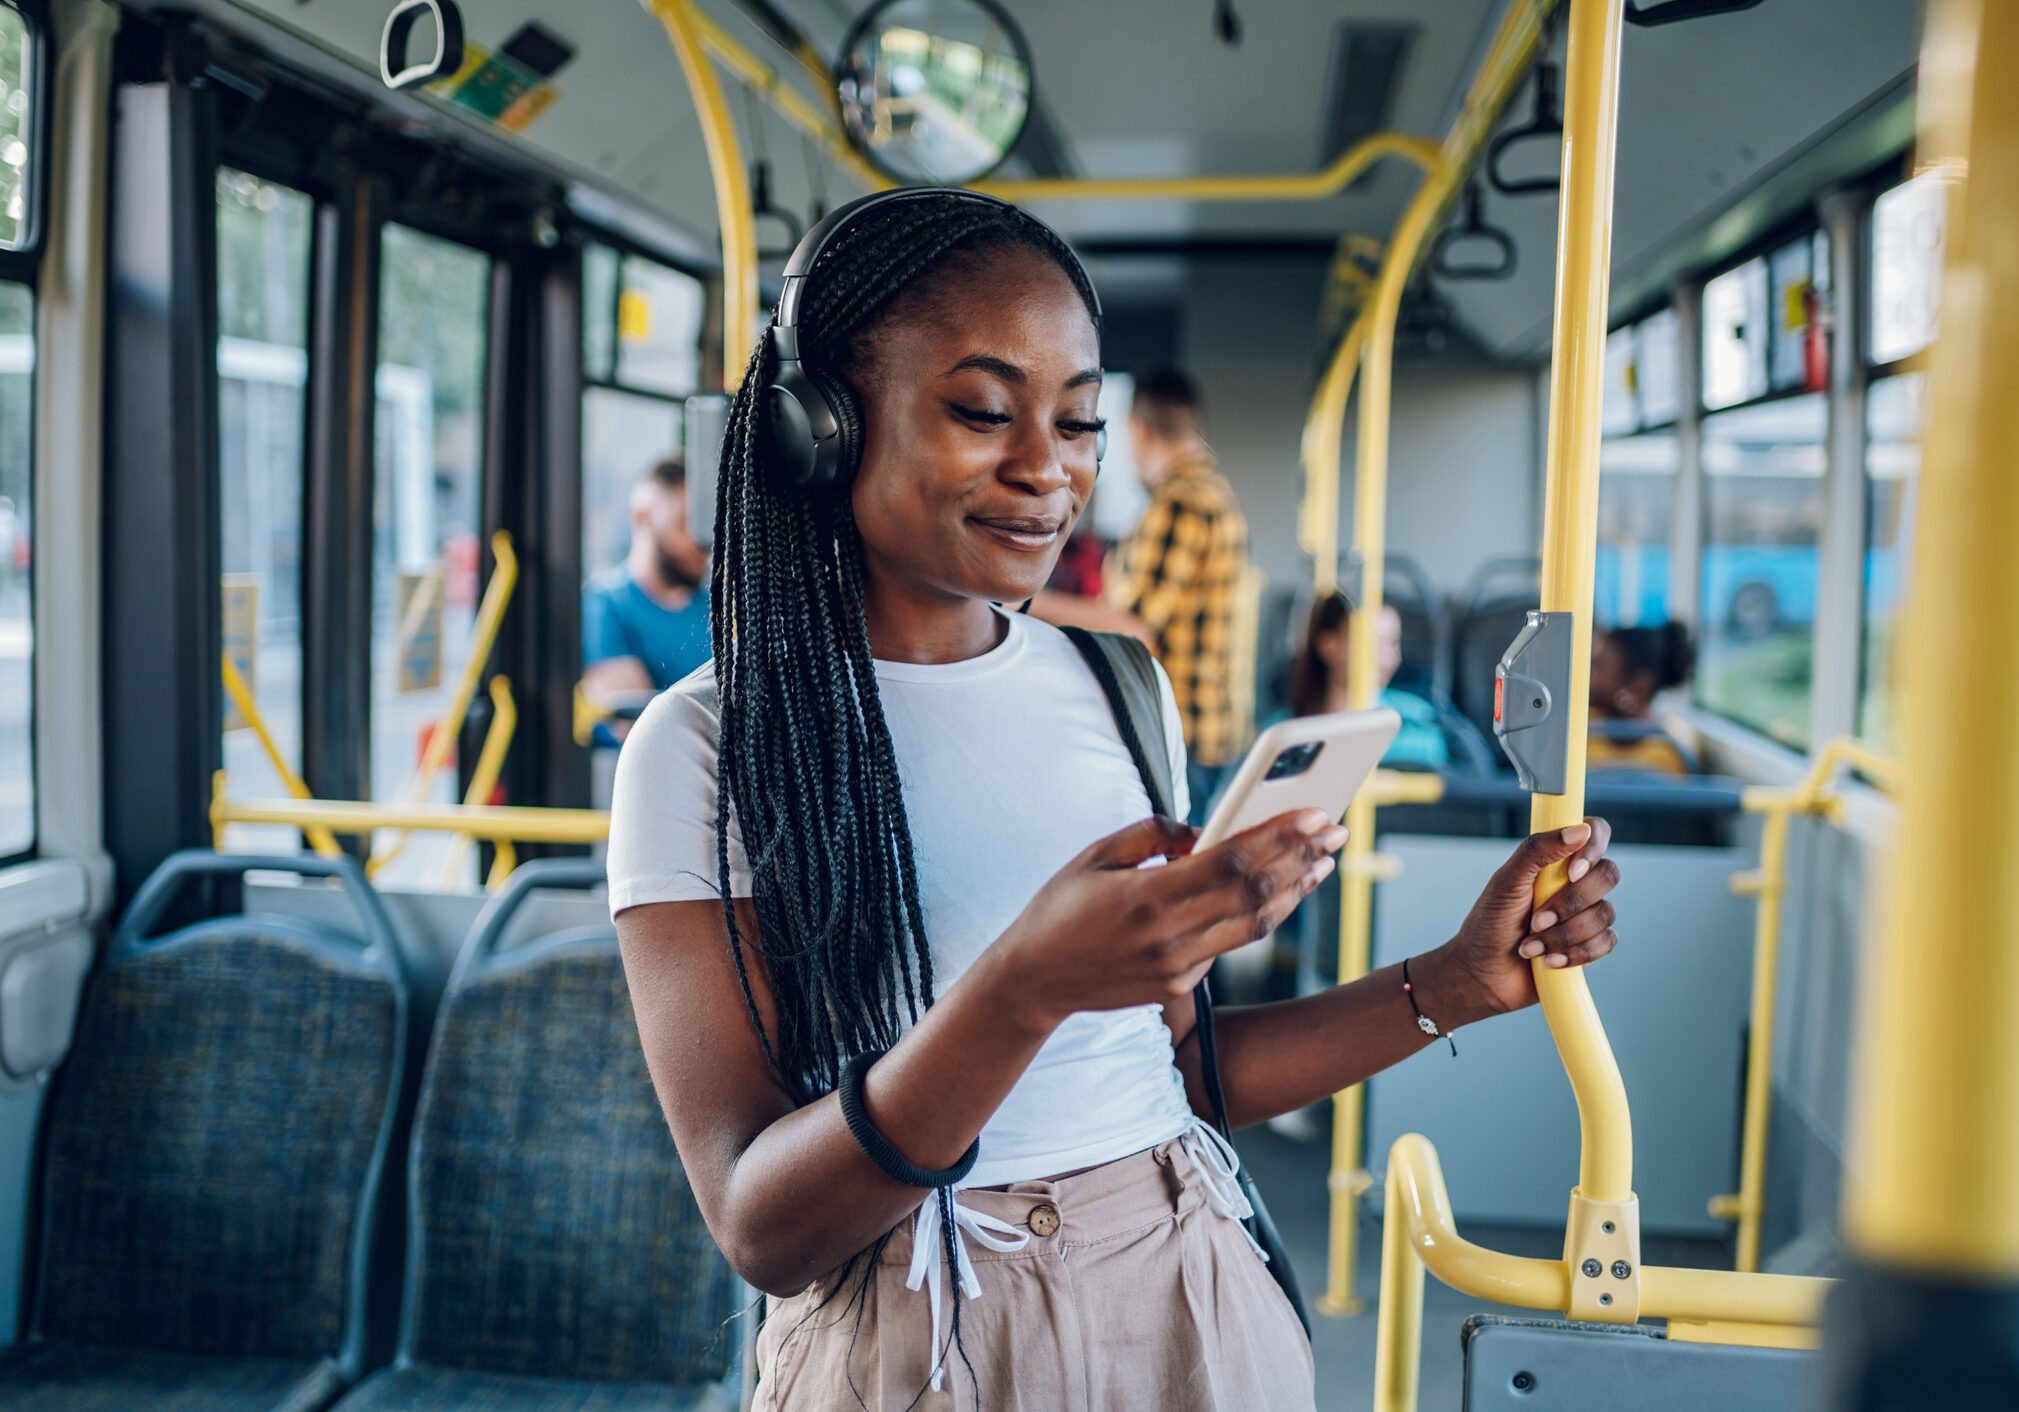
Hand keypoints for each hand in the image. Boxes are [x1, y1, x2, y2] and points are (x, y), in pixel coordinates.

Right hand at [988, 810, 1347, 1030]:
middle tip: (1335, 830)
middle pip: (1255, 893)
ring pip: (1255, 925)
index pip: (1232, 862)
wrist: (1032, 981)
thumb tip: (1203, 829)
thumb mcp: (1095, 855)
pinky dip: (1259, 915)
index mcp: (1147, 897)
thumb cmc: (1059, 907)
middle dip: (1301, 858)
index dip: (1280, 836)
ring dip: (1295, 891)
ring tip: (1323, 863)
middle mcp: (1169, 936)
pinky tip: (1280, 891)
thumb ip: (1152, 834)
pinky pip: (1229, 944)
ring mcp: (1177, 966)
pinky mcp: (1179, 985)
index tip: (1315, 813)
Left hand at [1427, 818, 1619, 1020]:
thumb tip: (1579, 829)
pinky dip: (1577, 953)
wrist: (1484, 975)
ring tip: (1530, 946)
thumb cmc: (1489, 924)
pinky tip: (1550, 961)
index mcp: (1555, 859)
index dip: (1593, 848)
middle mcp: (1576, 882)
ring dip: (1564, 934)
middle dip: (1570, 903)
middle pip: (1608, 875)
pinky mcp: (1591, 944)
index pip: (1594, 832)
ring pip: (1606, 913)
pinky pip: (1607, 942)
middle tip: (1535, 920)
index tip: (1573, 872)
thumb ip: (1537, 851)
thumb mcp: (1506, 882)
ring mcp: (1586, 913)